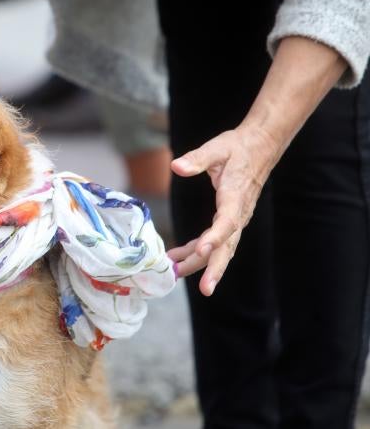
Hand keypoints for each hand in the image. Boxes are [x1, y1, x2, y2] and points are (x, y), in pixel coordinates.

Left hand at [167, 125, 279, 295]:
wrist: (259, 147)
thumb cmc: (237, 148)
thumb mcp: (216, 148)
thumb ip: (197, 159)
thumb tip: (177, 166)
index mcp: (236, 197)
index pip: (227, 222)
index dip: (215, 238)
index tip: (201, 250)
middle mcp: (238, 213)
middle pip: (229, 246)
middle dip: (215, 268)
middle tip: (205, 289)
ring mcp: (235, 219)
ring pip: (220, 248)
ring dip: (200, 263)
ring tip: (176, 273)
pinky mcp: (229, 219)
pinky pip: (214, 240)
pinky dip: (196, 250)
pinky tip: (178, 257)